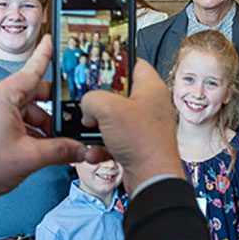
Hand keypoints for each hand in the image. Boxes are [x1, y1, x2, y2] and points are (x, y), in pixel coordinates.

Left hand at [0, 35, 105, 219]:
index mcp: (0, 96)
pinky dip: (22, 130)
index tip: (50, 40)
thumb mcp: (30, 158)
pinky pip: (7, 118)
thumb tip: (81, 150)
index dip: (45, 55)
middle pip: (30, 95)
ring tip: (45, 148)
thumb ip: (61, 151)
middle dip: (49, 113)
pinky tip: (31, 149)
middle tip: (66, 128)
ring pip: (20, 109)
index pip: (31, 70)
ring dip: (37, 126)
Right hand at [81, 58, 184, 194]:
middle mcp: (149, 104)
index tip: (98, 63)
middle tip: (87, 100)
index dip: (114, 61)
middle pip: (117, 92)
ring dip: (96, 125)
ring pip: (111, 117)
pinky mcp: (135, 144)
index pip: (133, 63)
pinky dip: (101, 145)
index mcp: (150, 87)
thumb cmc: (144, 143)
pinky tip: (97, 151)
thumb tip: (87, 106)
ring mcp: (142, 125)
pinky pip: (112, 138)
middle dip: (98, 99)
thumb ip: (91, 99)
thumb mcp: (108, 109)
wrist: (152, 178)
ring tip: (90, 129)